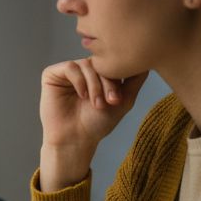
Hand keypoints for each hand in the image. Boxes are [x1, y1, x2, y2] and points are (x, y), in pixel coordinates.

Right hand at [38, 59, 148, 190]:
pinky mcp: (52, 74)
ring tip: (96, 104)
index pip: (111, 63)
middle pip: (100, 62)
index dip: (118, 77)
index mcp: (98, 74)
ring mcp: (68, 71)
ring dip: (94, 85)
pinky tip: (82, 96)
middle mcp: (83, 70)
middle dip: (107, 82)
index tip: (118, 100)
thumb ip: (135, 80)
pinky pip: (70, 67)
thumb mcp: (124, 100)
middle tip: (110, 102)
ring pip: (86, 64)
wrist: (76, 139)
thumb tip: (147, 61)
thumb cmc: (97, 123)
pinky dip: (79, 81)